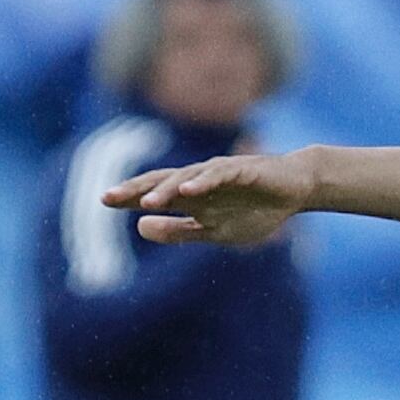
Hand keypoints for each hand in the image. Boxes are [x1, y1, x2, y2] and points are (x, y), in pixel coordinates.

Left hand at [103, 152, 315, 247]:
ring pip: (186, 178)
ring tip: (148, 202)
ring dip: (166, 190)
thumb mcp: (214, 230)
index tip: (104, 202)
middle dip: (136, 189)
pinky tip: (190, 190)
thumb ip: (179, 231)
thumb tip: (139, 226)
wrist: (295, 190)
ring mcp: (219, 173)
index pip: (154, 194)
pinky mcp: (243, 169)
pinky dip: (204, 181)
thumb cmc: (255, 209)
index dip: (130, 197)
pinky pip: (219, 174)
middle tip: (109, 197)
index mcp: (191, 196)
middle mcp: (199, 181)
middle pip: (161, 181)